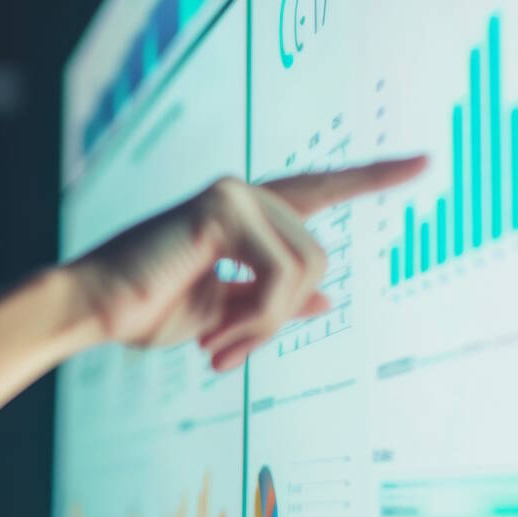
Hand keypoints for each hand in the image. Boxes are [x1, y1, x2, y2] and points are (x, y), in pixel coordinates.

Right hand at [61, 156, 427, 370]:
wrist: (94, 308)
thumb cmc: (145, 307)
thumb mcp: (224, 311)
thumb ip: (271, 301)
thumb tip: (324, 302)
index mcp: (244, 212)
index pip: (321, 187)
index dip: (373, 176)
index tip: (424, 162)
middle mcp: (244, 193)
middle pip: (319, 261)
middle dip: (280, 319)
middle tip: (229, 353)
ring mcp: (233, 194)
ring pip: (307, 271)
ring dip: (266, 325)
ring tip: (219, 347)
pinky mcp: (222, 210)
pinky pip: (281, 275)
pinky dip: (257, 318)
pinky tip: (215, 335)